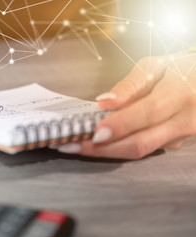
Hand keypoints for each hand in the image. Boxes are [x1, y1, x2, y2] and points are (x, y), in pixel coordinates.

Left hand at [58, 53, 195, 158]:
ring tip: (76, 145)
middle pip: (141, 143)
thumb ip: (130, 85)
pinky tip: (97, 143)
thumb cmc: (181, 69)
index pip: (147, 113)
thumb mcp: (156, 65)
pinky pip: (143, 149)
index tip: (94, 132)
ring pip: (140, 151)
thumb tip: (105, 102)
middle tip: (72, 145)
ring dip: (106, 151)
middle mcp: (184, 120)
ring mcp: (182, 136)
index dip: (120, 125)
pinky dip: (118, 147)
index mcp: (180, 93)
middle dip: (103, 149)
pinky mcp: (175, 144)